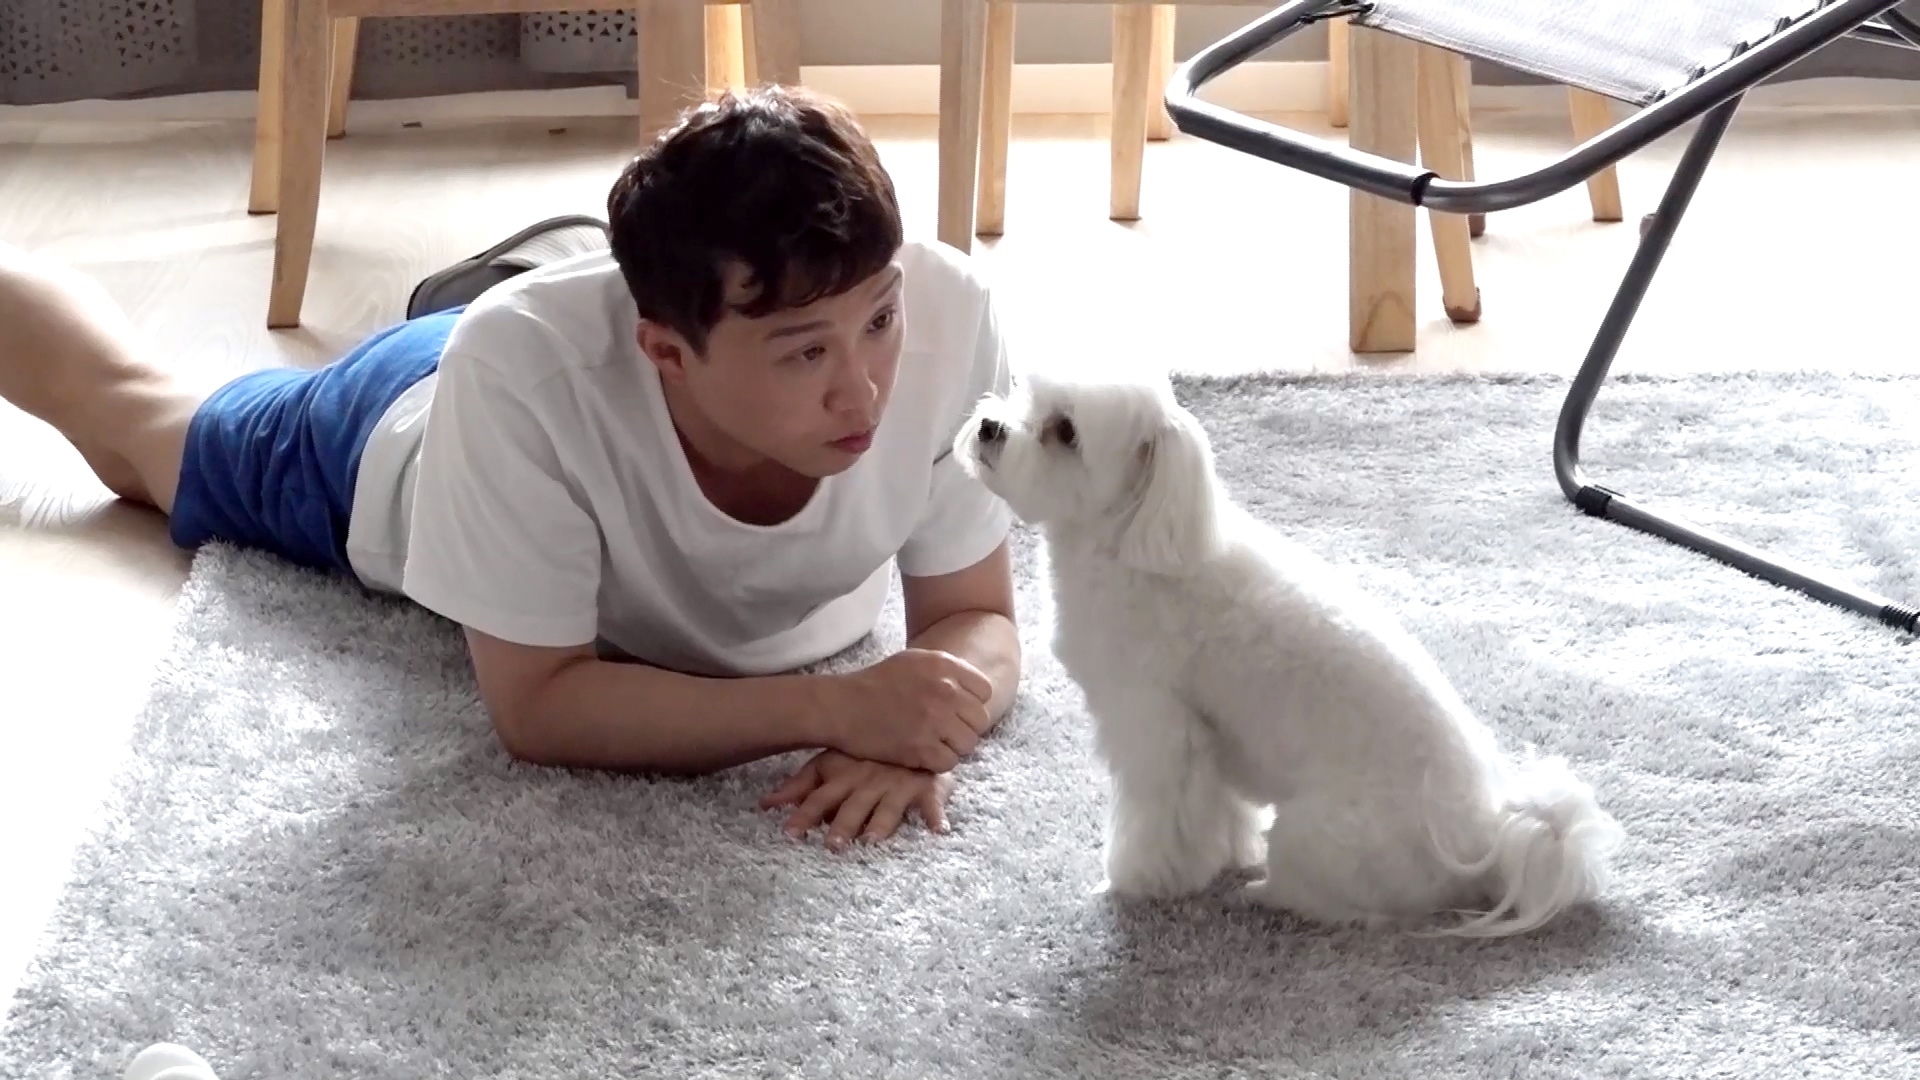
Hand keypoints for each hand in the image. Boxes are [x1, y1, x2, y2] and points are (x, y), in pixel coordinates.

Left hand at [761, 750, 954, 851]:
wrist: (911, 724)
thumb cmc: (865, 752)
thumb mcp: (830, 762)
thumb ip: (799, 786)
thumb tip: (764, 804)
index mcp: (844, 776)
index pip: (820, 797)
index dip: (804, 814)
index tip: (790, 833)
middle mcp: (869, 781)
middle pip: (853, 806)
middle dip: (843, 825)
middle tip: (833, 845)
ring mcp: (898, 784)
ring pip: (889, 807)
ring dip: (881, 824)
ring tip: (873, 841)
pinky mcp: (926, 786)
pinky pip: (933, 802)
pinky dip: (936, 816)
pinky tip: (939, 830)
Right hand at [821, 648, 992, 771]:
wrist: (841, 706)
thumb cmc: (876, 683)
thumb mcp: (914, 661)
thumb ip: (946, 672)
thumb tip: (973, 689)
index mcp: (945, 666)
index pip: (984, 691)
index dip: (972, 704)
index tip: (956, 711)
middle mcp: (945, 690)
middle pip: (980, 720)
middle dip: (964, 728)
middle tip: (944, 732)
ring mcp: (935, 720)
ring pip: (969, 744)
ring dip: (953, 747)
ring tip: (933, 743)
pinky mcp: (922, 748)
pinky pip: (949, 762)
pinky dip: (937, 763)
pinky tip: (922, 754)